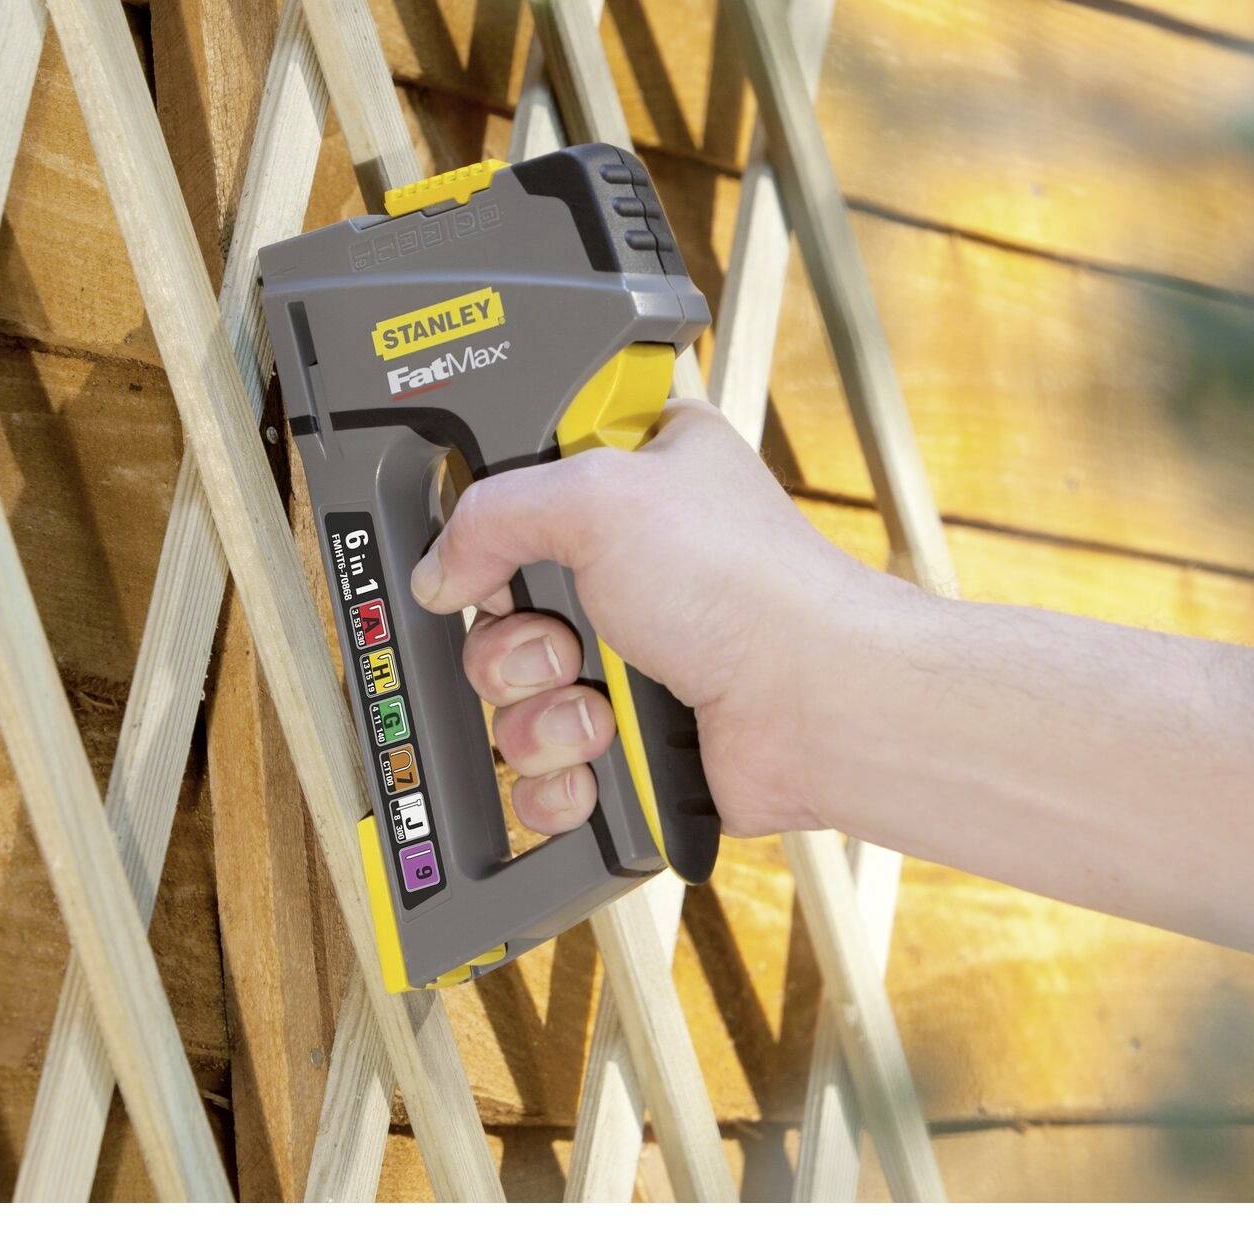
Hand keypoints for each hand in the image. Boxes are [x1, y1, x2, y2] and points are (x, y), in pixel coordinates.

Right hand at [409, 399, 880, 836]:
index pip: (519, 492)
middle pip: (498, 609)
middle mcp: (630, 570)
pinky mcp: (630, 741)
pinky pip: (540, 769)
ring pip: (511, 698)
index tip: (494, 549)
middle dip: (511, 642)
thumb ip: (492, 512)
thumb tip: (439, 568)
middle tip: (562, 639)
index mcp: (635, 479)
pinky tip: (599, 757)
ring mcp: (629, 659)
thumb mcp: (600, 495)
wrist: (814, 707)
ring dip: (537, 714)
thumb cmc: (748, 585)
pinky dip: (560, 774)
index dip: (494, 527)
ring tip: (596, 706)